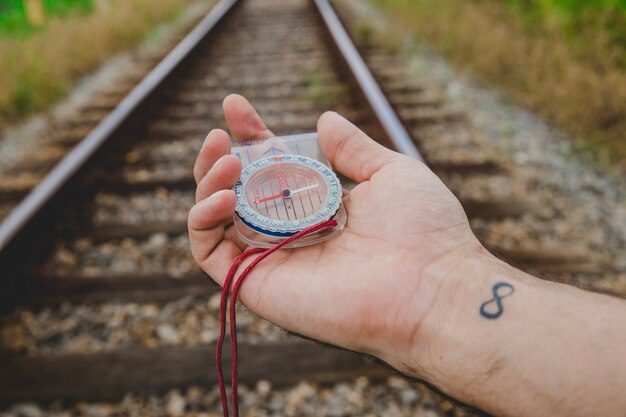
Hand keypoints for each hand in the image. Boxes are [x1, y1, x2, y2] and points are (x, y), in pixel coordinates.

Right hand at [188, 94, 480, 369]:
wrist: (431, 288)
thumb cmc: (423, 231)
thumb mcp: (391, 173)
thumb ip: (353, 148)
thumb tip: (325, 119)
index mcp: (320, 204)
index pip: (271, 168)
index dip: (250, 136)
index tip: (235, 105)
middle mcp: (291, 230)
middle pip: (237, 191)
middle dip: (220, 157)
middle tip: (222, 135)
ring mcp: (271, 257)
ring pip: (215, 218)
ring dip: (207, 183)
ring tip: (227, 162)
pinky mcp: (256, 283)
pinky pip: (209, 253)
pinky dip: (202, 221)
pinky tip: (222, 197)